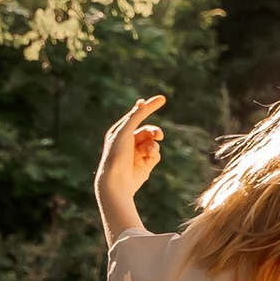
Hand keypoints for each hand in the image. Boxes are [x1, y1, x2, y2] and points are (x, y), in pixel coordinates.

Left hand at [95, 94, 164, 232]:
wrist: (116, 182)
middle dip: (154, 132)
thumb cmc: (117, 155)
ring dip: (153, 144)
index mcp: (120, 132)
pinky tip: (149, 158)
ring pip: (153, 142)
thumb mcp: (125, 132)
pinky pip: (155, 154)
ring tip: (150, 150)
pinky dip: (154, 154)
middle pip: (148, 130)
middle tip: (159, 135)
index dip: (149, 107)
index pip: (137, 116)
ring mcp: (137, 153)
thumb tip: (142, 102)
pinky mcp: (145, 165)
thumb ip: (135, 117)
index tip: (163, 99)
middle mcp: (128, 142)